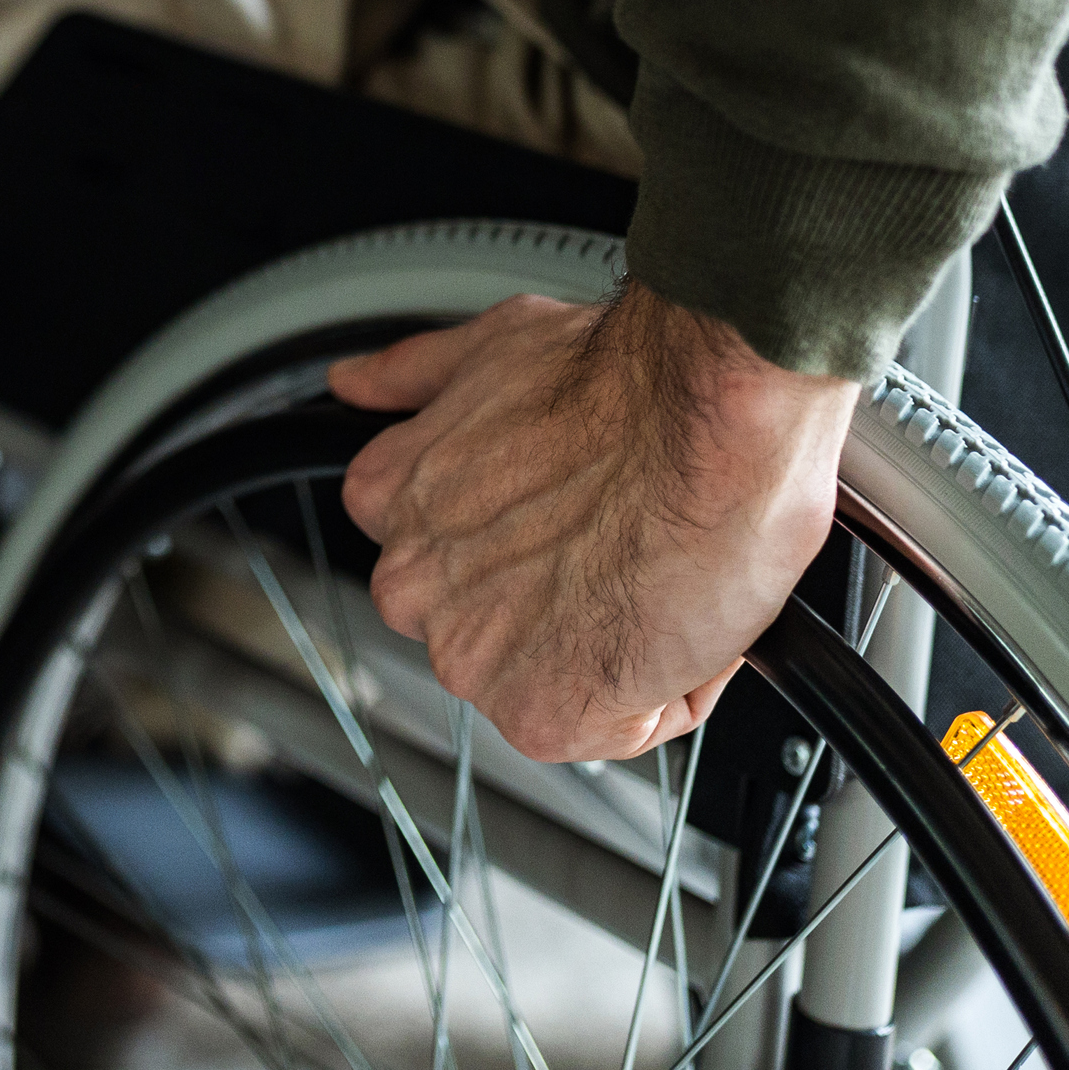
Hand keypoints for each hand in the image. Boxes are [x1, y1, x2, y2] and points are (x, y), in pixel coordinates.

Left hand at [332, 283, 855, 764]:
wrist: (712, 421)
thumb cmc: (630, 382)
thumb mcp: (496, 345)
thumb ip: (415, 376)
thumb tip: (356, 382)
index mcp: (395, 502)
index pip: (447, 557)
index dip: (531, 539)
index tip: (578, 513)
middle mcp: (414, 587)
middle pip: (494, 626)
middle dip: (563, 597)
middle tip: (625, 538)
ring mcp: (470, 657)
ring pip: (551, 678)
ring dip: (611, 642)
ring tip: (654, 568)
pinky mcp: (541, 714)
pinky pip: (614, 724)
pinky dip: (663, 687)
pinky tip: (677, 612)